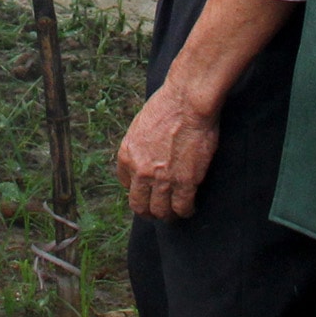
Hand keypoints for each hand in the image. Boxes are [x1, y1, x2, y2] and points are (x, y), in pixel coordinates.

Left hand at [116, 83, 220, 218]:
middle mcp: (140, 171)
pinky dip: (186, 211)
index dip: (137, 188)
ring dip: (167, 215)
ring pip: (160, 211)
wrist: (187, 102)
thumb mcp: (140, 125)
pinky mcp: (185, 182)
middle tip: (157, 211)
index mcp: (126, 155)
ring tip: (174, 212)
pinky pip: (182, 207)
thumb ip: (140, 145)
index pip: (125, 183)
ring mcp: (162, 179)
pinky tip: (190, 208)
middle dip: (148, 210)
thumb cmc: (167, 105)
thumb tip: (147, 155)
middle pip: (139, 205)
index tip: (147, 189)